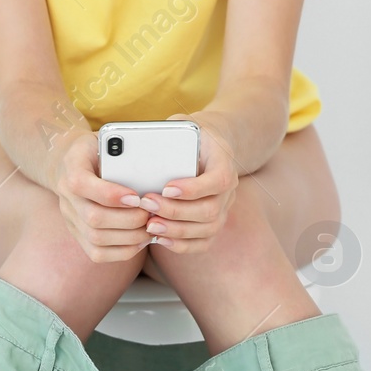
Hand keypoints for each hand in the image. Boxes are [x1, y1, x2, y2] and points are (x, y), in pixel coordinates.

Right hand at [47, 130, 150, 263]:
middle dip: (128, 220)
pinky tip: (140, 241)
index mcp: (71, 168)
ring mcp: (70, 219)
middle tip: (151, 214)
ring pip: (96, 239)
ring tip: (150, 228)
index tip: (136, 197)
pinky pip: (97, 253)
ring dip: (129, 237)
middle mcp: (66, 197)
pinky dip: (123, 251)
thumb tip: (149, 164)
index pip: (82, 184)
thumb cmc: (98, 151)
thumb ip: (123, 151)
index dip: (110, 194)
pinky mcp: (78, 235)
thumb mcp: (106, 141)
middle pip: (93, 218)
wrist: (72, 165)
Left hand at [138, 113, 239, 254]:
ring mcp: (223, 209)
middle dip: (175, 211)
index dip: (193, 189)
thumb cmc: (189, 136)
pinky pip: (203, 243)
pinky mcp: (213, 224)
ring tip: (149, 224)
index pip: (219, 180)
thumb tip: (141, 146)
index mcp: (224, 160)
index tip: (166, 188)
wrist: (209, 147)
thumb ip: (167, 134)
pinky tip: (159, 238)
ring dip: (175, 230)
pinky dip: (181, 245)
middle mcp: (229, 189)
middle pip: (210, 210)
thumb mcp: (181, 125)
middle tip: (147, 204)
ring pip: (207, 230)